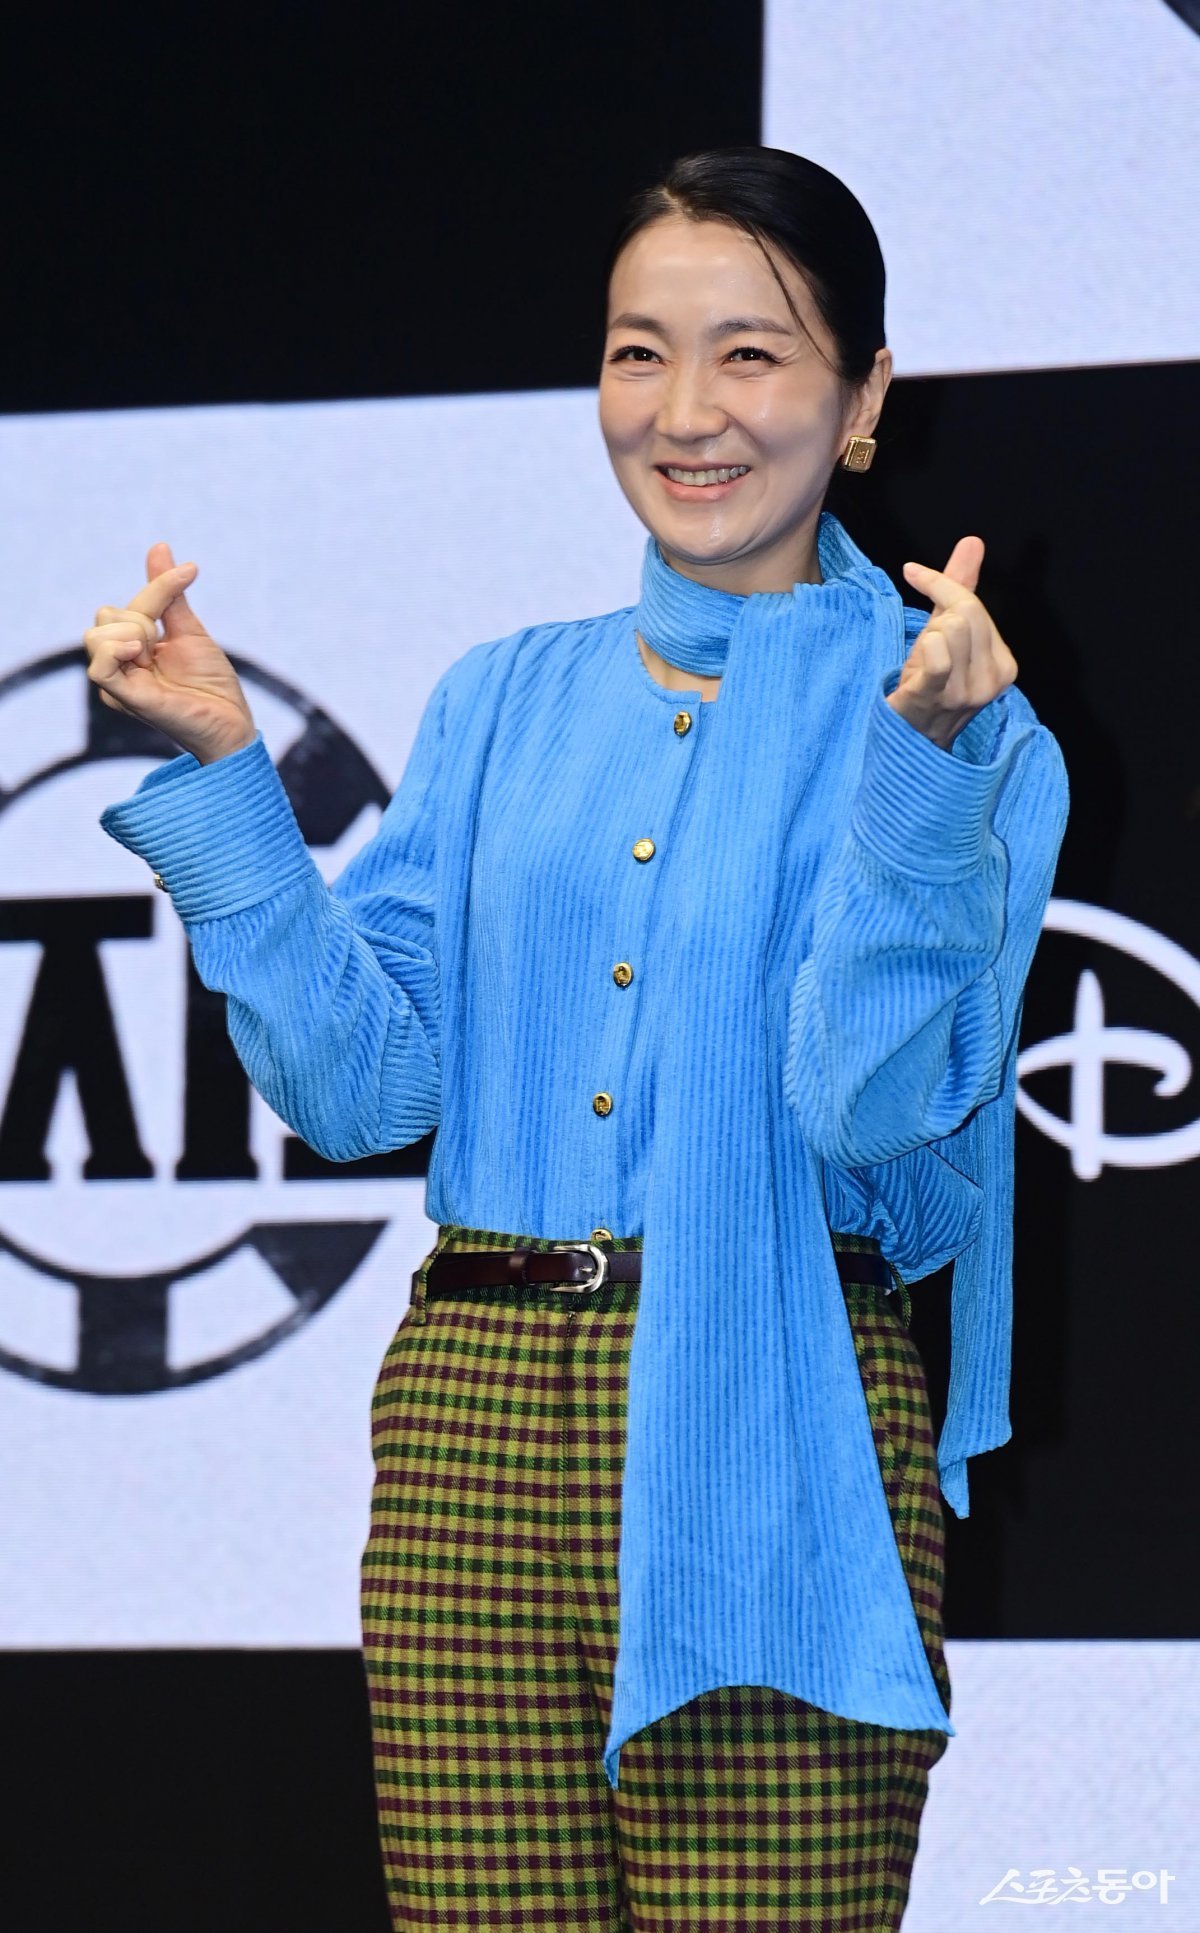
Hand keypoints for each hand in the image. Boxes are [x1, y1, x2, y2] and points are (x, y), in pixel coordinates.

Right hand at [83, 542, 257, 764]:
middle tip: (166, 646)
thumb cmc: (212, 684)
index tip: (191, 573)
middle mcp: (118, 665)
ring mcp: (117, 683)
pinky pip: (99, 666)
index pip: (124, 606)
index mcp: (130, 650)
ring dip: (135, 634)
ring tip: (157, 657)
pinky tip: (141, 652)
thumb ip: (167, 593)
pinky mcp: (123, 698)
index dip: (156, 589)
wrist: (231, 721)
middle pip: (105, 615)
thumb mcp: (189, 629)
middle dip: (141, 617)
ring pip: (96, 636)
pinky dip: (117, 650)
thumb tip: (159, 546)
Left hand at [888, 536, 1017, 749]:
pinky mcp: (935, 699)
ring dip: (926, 637)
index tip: (914, 573)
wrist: (907, 739)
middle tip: (924, 641)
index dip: (942, 585)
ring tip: (921, 661)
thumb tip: (973, 541)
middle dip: (936, 616)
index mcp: (1004, 665)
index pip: (975, 606)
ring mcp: (966, 694)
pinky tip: (914, 663)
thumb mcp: (947, 633)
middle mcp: (992, 681)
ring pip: (949, 629)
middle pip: (965, 614)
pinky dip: (924, 648)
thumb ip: (962, 586)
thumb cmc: (927, 683)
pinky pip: (937, 658)